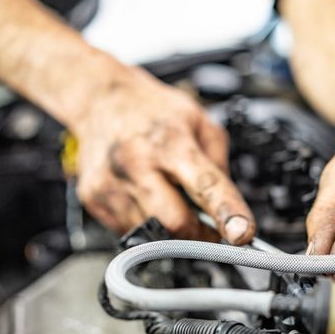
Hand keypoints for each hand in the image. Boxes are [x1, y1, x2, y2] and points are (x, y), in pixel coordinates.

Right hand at [72, 67, 254, 242]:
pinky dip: (145, 223)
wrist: (100, 99)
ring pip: (151, 233)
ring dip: (169, 230)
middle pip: (175, 223)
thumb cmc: (154, 111)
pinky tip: (145, 197)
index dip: (227, 212)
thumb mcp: (201, 123)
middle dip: (198, 234)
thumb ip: (219, 165)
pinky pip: (128, 231)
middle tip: (208, 228)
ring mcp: (111, 183)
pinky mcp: (93, 199)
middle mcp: (137, 163)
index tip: (242, 235)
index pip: (205, 185)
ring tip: (168, 198)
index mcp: (171, 143)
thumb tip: (229, 208)